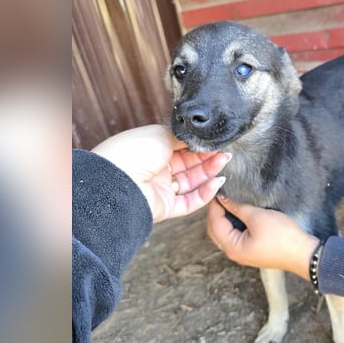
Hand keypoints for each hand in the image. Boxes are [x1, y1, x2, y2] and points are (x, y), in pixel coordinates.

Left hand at [92, 124, 229, 222]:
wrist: (118, 179)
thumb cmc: (134, 151)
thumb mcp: (162, 134)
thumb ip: (183, 137)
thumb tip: (199, 137)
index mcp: (152, 149)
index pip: (181, 147)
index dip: (199, 145)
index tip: (216, 141)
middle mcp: (156, 169)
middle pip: (189, 165)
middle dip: (208, 158)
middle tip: (226, 153)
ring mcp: (161, 189)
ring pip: (191, 183)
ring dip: (209, 173)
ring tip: (224, 163)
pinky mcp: (165, 207)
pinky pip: (189, 202)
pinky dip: (205, 193)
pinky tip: (217, 182)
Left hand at [206, 196, 318, 277]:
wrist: (303, 253)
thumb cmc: (282, 236)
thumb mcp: (258, 217)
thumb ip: (237, 207)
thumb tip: (223, 199)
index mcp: (232, 247)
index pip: (214, 223)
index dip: (214, 205)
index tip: (216, 189)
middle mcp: (234, 253)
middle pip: (216, 230)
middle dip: (216, 213)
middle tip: (221, 195)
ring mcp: (243, 254)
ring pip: (225, 234)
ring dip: (224, 219)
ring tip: (228, 201)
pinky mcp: (252, 252)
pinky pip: (235, 237)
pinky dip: (233, 225)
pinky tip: (238, 213)